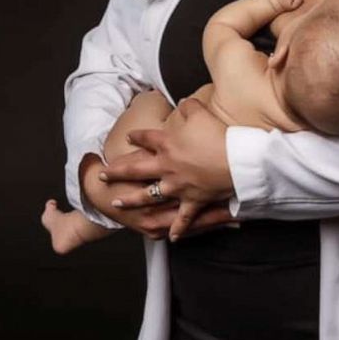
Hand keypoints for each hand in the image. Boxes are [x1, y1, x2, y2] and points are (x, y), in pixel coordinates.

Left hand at [99, 98, 234, 241]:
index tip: (128, 137)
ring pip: (148, 196)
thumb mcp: (200, 112)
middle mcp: (166, 166)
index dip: (136, 137)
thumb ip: (188, 106)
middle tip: (102, 174)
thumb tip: (182, 102)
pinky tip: (170, 237)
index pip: (145, 138)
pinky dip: (177, 228)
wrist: (236, 160)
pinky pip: (182, 218)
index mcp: (167, 144)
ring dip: (132, 201)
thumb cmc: (218, 135)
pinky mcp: (192, 201)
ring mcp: (177, 186)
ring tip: (118, 204)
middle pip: (135, 169)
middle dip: (116, 172)